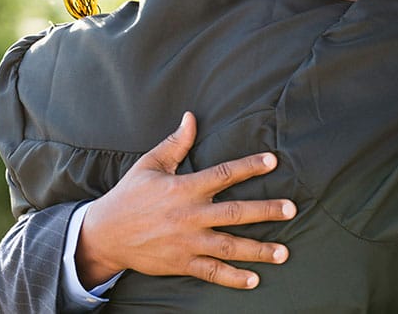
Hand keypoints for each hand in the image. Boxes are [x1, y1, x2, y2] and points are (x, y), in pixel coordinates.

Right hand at [75, 111, 295, 289]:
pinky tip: (254, 279)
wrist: (105, 234)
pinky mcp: (181, 262)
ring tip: (284, 252)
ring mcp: (187, 241)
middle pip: (235, 212)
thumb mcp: (150, 164)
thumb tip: (191, 117)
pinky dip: (233, 277)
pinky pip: (212, 272)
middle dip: (266, 211)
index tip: (273, 161)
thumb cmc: (129, 195)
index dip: (250, 166)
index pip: (224, 174)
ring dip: (258, 249)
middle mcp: (189, 215)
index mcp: (184, 187)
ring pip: (229, 245)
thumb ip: (176, 143)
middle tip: (291, 209)